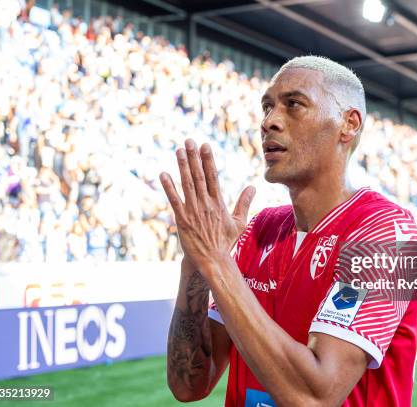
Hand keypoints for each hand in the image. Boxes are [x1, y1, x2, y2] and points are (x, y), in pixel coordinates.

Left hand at [160, 139, 254, 270]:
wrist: (213, 260)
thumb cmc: (226, 242)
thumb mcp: (239, 222)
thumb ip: (244, 203)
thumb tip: (252, 187)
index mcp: (219, 203)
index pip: (213, 176)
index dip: (208, 159)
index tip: (205, 145)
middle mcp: (206, 204)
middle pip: (199, 176)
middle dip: (193, 157)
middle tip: (189, 141)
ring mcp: (193, 211)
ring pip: (187, 184)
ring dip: (182, 166)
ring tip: (178, 151)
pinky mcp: (182, 220)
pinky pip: (174, 200)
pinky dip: (169, 187)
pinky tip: (164, 174)